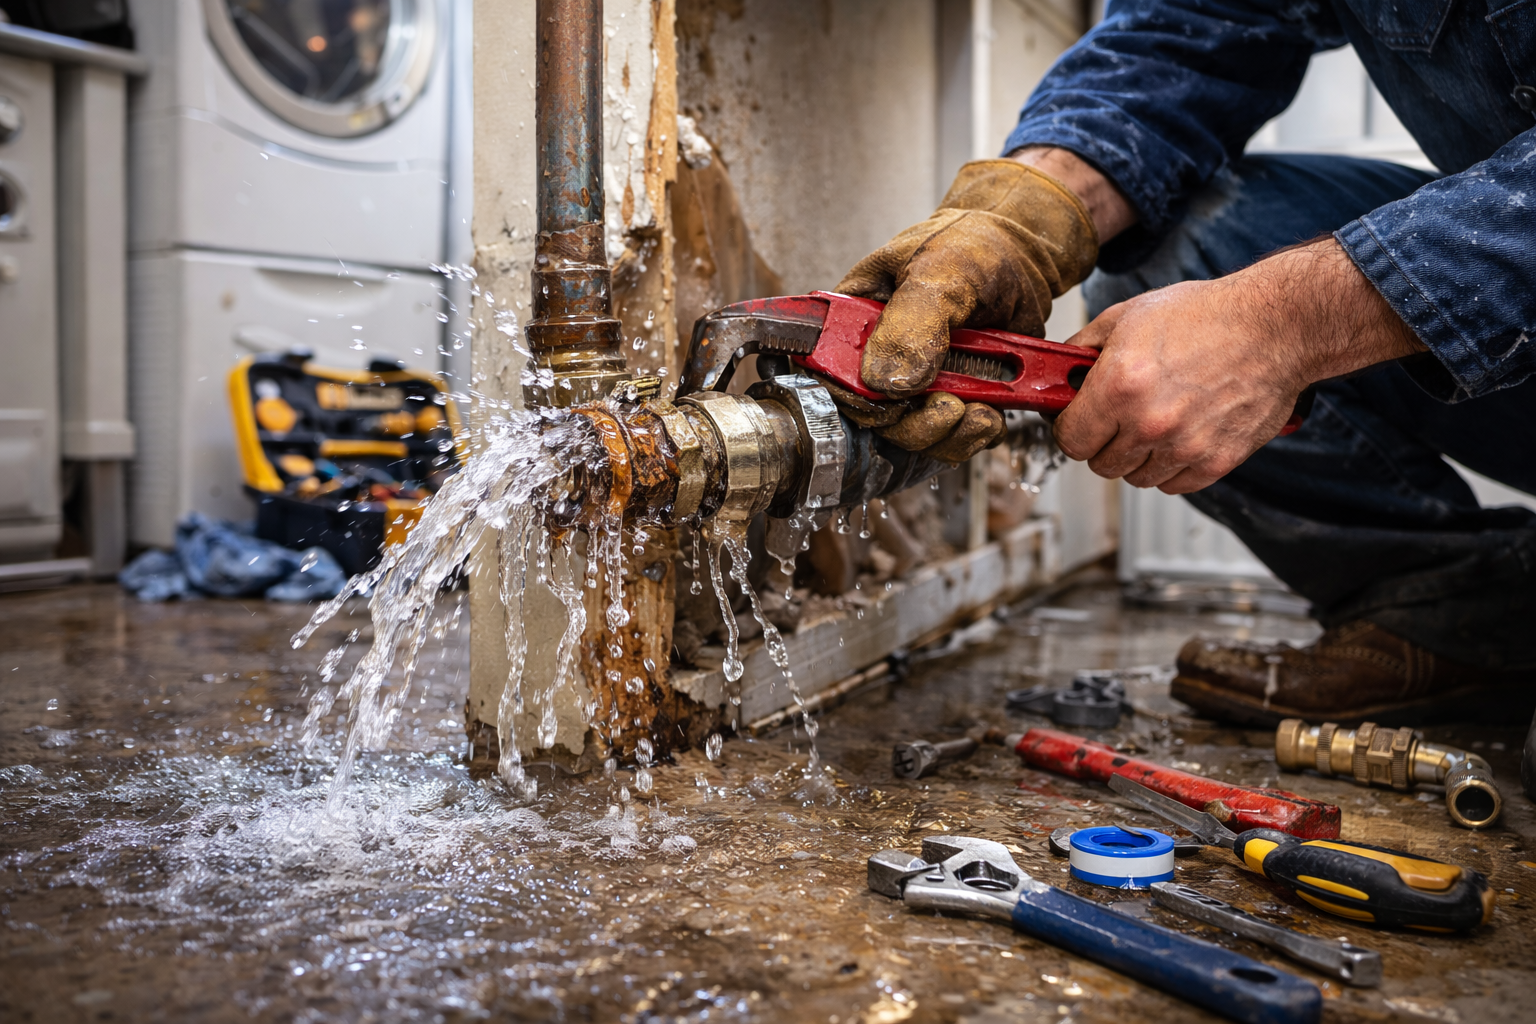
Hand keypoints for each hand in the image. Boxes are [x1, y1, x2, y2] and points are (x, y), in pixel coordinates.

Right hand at [831, 156, 1103, 462]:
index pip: (829, 376)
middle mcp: (878, 359)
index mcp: (854, 323)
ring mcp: (916, 383)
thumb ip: (912, 323)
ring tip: (981, 412)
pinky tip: (993, 412)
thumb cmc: (970, 246)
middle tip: (950, 407)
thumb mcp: (939, 270)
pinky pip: (954, 438)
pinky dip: (975, 435)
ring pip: (915, 437)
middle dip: (916, 426)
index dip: (857, 402)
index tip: (895, 403)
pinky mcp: (953, 398)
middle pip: (875, 420)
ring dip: (950, 436)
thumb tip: (889, 381)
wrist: (1020, 257)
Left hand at [1053, 239, 1426, 492]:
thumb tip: (1060, 371)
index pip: (1069, 440)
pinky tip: (1180, 435)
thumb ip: (1084, 347)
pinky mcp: (1216, 462)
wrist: (1275, 326)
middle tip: (1118, 418)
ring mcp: (1184, 447)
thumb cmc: (1207, 314)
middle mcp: (1148, 422)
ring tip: (1155, 421)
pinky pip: (1173, 484)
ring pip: (1136, 478)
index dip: (1070, 428)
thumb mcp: (1129, 315)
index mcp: (1118, 386)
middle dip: (1103, 441)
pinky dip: (1171, 467)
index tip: (1077, 421)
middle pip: (1100, 464)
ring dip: (1138, 456)